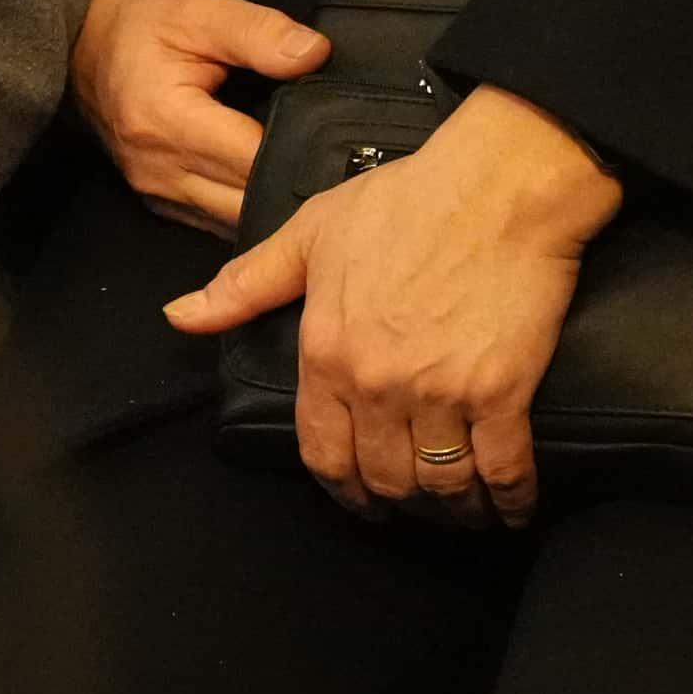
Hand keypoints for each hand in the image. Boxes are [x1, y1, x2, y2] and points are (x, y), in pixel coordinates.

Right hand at [74, 0, 327, 232]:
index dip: (299, 152)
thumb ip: (260, 32)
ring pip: (233, 222)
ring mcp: (155, 191)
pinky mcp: (158, 200)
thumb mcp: (200, 8)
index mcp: (167, 120)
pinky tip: (268, 184)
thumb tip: (315, 55)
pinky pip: (214, 222)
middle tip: (334, 165)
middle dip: (291, 184)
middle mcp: (157, 167)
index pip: (252, 160)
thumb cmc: (141, 23)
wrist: (86, 43)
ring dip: (269, 202)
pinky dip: (244, 208)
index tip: (336, 142)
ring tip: (305, 174)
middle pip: (247, 202)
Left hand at [170, 82, 618, 526]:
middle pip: (382, 479)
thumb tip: (181, 314)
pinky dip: (509, 499)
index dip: (340, 486)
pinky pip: (502, 470)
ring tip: (464, 509)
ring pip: (439, 485)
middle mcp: (376, 384)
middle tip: (415, 506)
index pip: (320, 451)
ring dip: (452, 509)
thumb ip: (246, 285)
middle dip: (396, 502)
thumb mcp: (310, 233)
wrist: (499, 184)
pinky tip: (512, 507)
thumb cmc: (407, 199)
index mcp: (326, 352)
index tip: (358, 496)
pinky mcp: (501, 393)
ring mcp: (439, 393)